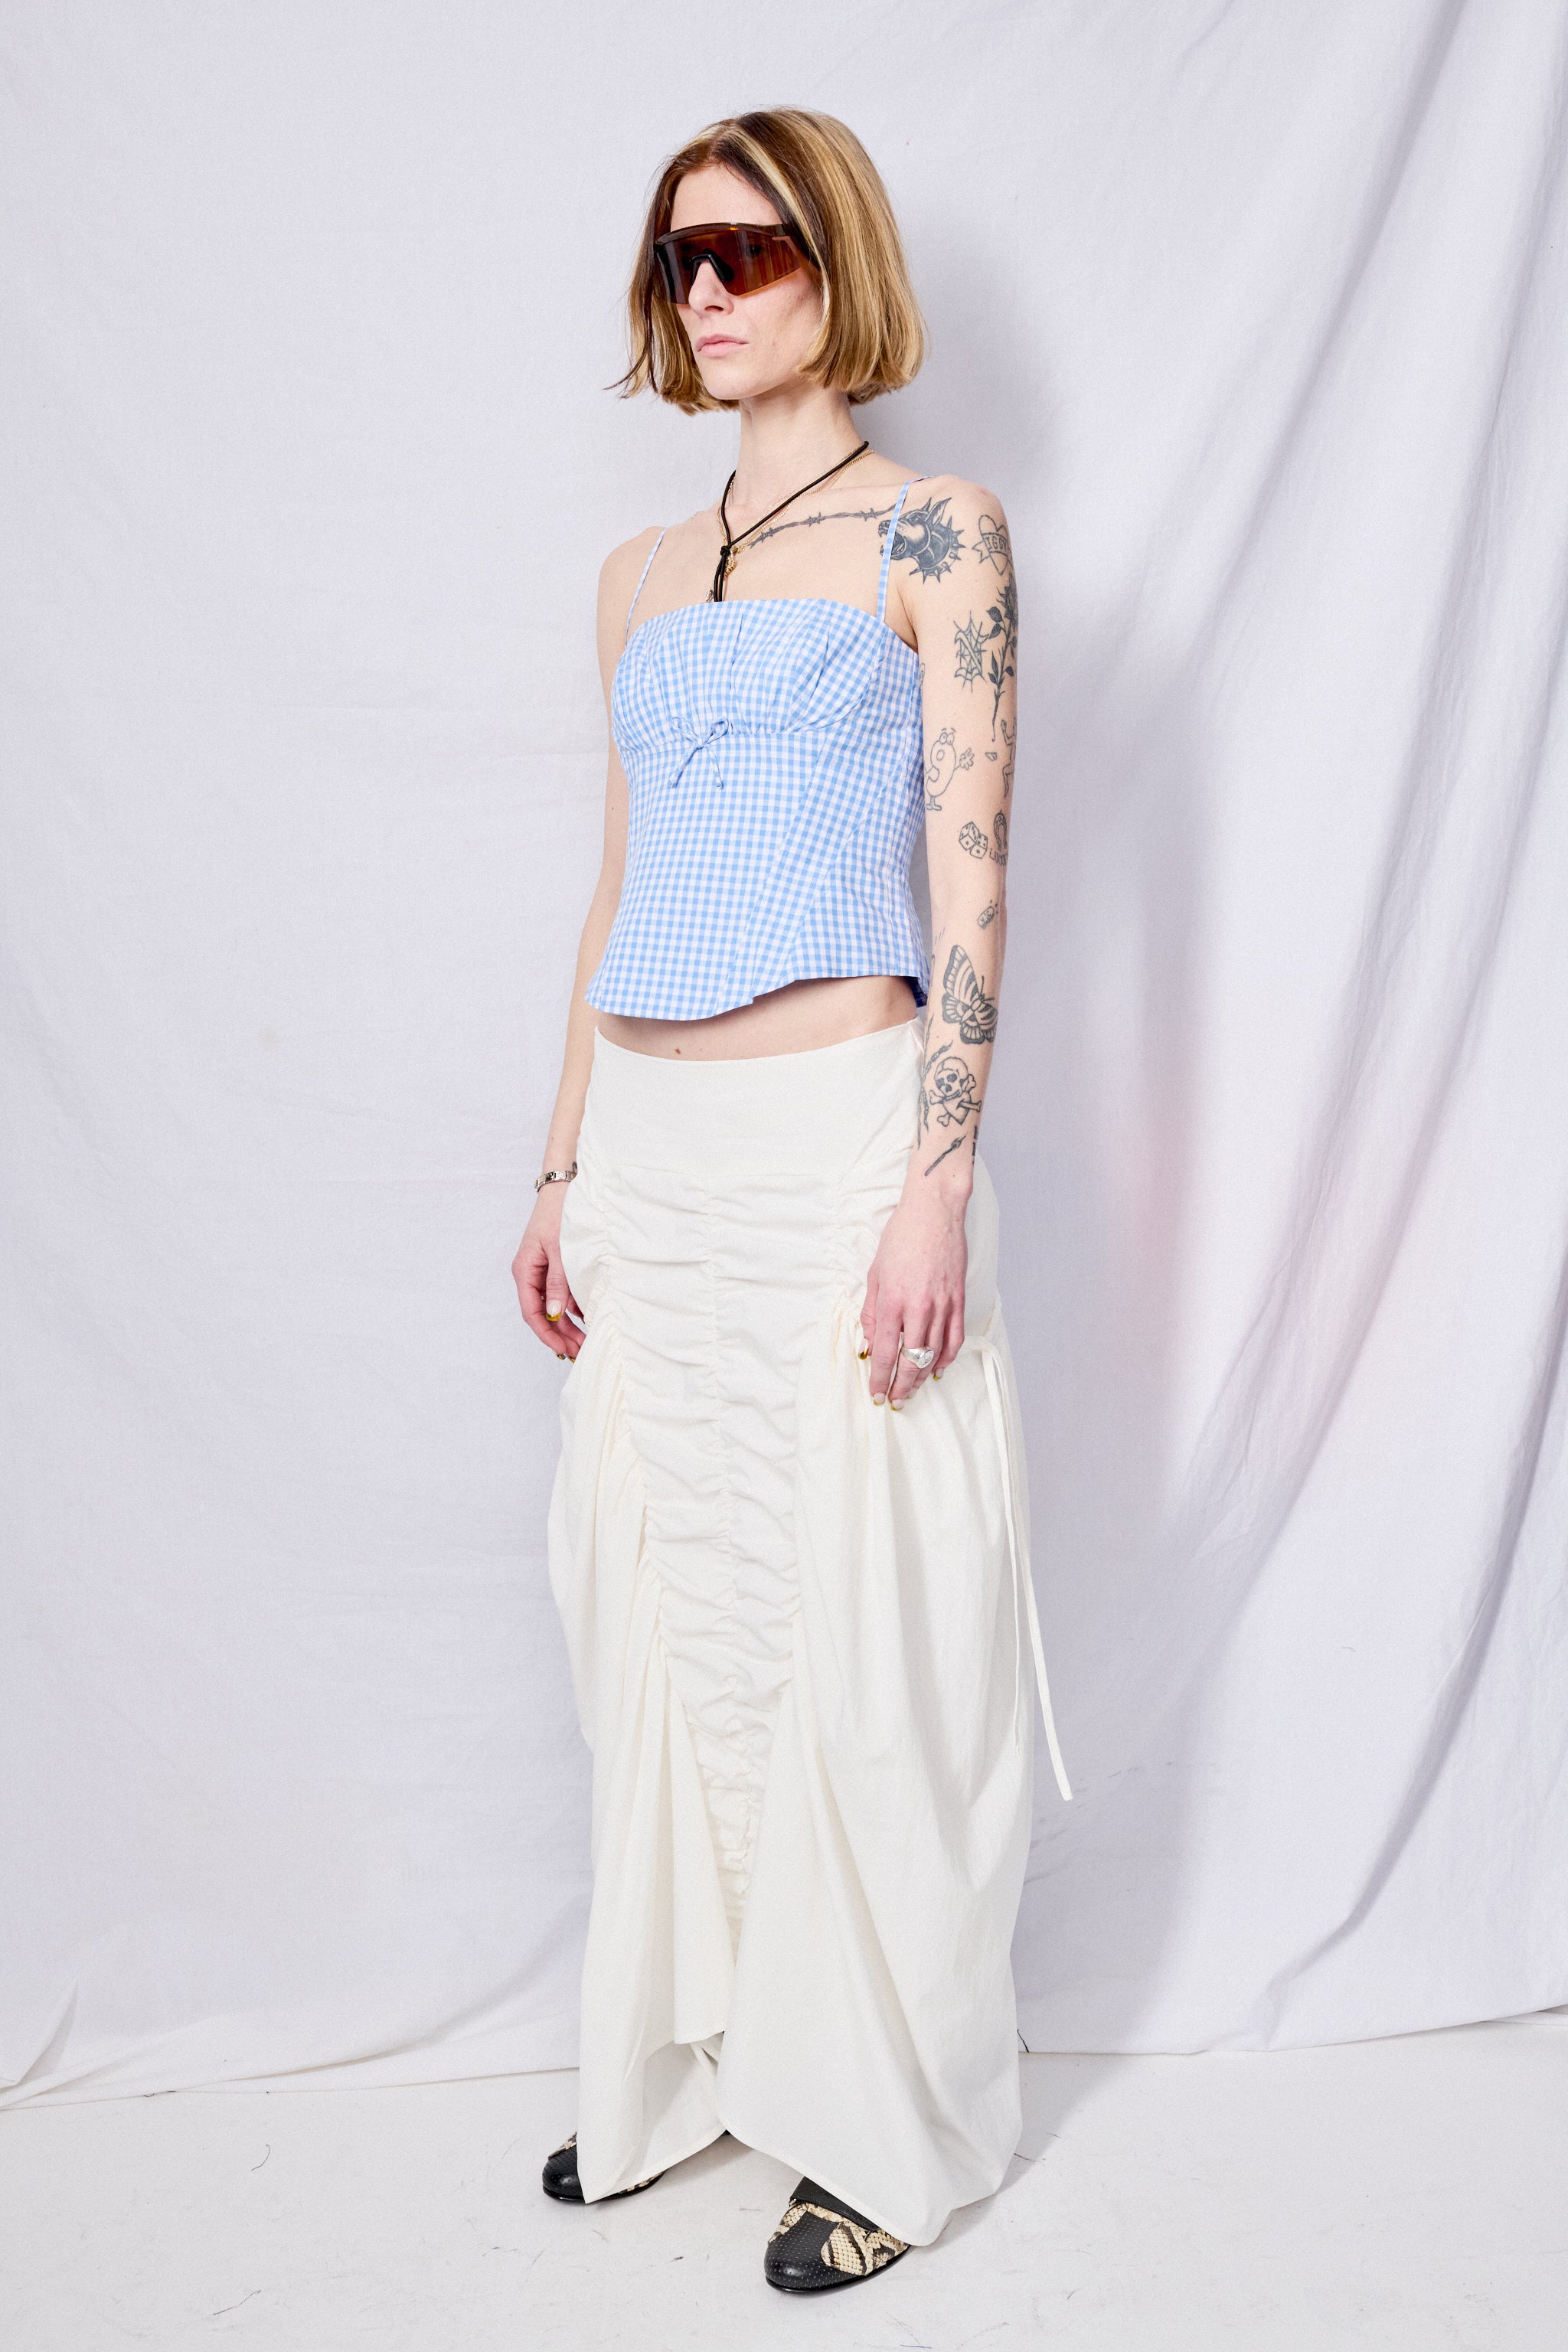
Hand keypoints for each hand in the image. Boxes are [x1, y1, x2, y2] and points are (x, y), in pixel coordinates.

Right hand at [512, 1183, 584, 1360]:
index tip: (563, 1350)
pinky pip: (562, 1294)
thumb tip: (554, 1314)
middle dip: (560, 1334)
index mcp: (525, 1271)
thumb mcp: (560, 1250)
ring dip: (568, 1324)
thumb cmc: (559, 1214)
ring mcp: (542, 1272)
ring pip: (553, 1307)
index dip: (547, 1335)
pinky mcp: (555, 1268)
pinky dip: (574, 1307)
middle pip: (543, 1314)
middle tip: (580, 1351)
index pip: (532, 1313)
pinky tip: (588, 1317)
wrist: (564, 1188)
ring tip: (586, 1340)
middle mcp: (530, 1275)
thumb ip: (558, 1282)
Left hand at [859, 1187, 967, 1406]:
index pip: (886, 1352)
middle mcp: (919, 1308)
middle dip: (901, 1386)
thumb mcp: (875, 1274)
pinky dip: (947, 1358)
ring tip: (912, 1390)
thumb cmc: (900, 1238)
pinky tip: (938, 1369)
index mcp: (893, 1301)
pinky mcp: (958, 1299)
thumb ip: (872, 1311)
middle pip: (911, 1361)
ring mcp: (942, 1305)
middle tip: (895, 1400)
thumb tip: (870, 1341)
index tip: (876, 1393)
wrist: (934, 1213)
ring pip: (934, 1354)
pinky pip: (955, 1338)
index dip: (880, 1378)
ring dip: (922, 1377)